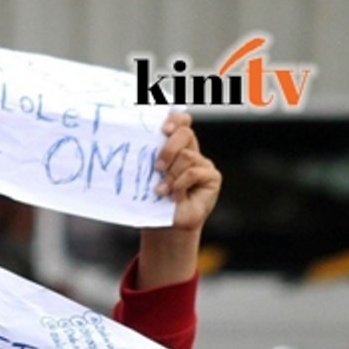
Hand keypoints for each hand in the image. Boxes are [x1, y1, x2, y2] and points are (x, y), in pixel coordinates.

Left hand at [154, 112, 221, 234]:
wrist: (165, 227)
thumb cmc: (153, 202)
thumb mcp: (148, 177)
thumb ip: (149, 160)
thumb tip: (136, 144)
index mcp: (175, 148)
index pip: (181, 122)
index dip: (175, 120)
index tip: (163, 128)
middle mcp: (190, 152)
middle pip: (185, 134)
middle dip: (168, 148)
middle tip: (157, 167)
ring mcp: (203, 164)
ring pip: (186, 156)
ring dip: (170, 175)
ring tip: (162, 191)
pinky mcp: (212, 177)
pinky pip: (193, 172)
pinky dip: (179, 185)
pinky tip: (174, 196)